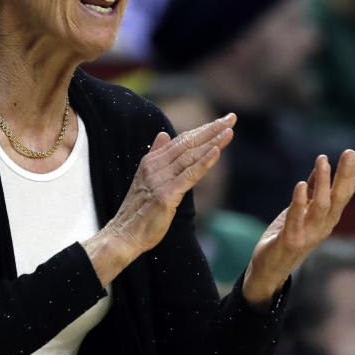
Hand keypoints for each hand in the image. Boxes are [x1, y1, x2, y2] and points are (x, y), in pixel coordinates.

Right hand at [83, 114, 236, 285]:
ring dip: (212, 142)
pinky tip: (216, 152)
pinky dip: (204, 162)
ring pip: (190, 156)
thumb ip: (157, 155)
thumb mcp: (146, 178)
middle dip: (211, 130)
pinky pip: (189, 175)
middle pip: (187, 143)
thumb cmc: (138, 211)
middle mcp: (155, 166)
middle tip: (231, 118)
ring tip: (229, 131)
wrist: (124, 235)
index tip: (221, 121)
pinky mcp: (166, 195)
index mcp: (151, 161)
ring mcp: (160, 180)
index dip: (202, 130)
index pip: (181, 140)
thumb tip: (163, 135)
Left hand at [242, 150, 354, 306]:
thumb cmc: (286, 237)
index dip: (348, 174)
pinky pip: (297, 219)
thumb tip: (319, 169)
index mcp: (326, 219)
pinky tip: (301, 185)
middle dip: (344, 175)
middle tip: (349, 153)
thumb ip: (310, 193)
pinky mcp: (291, 241)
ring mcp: (309, 235)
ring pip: (321, 206)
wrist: (269, 270)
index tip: (350, 153)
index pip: (343, 194)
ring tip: (322, 161)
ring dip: (322, 182)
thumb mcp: (301, 212)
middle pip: (339, 198)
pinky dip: (300, 202)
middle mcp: (322, 227)